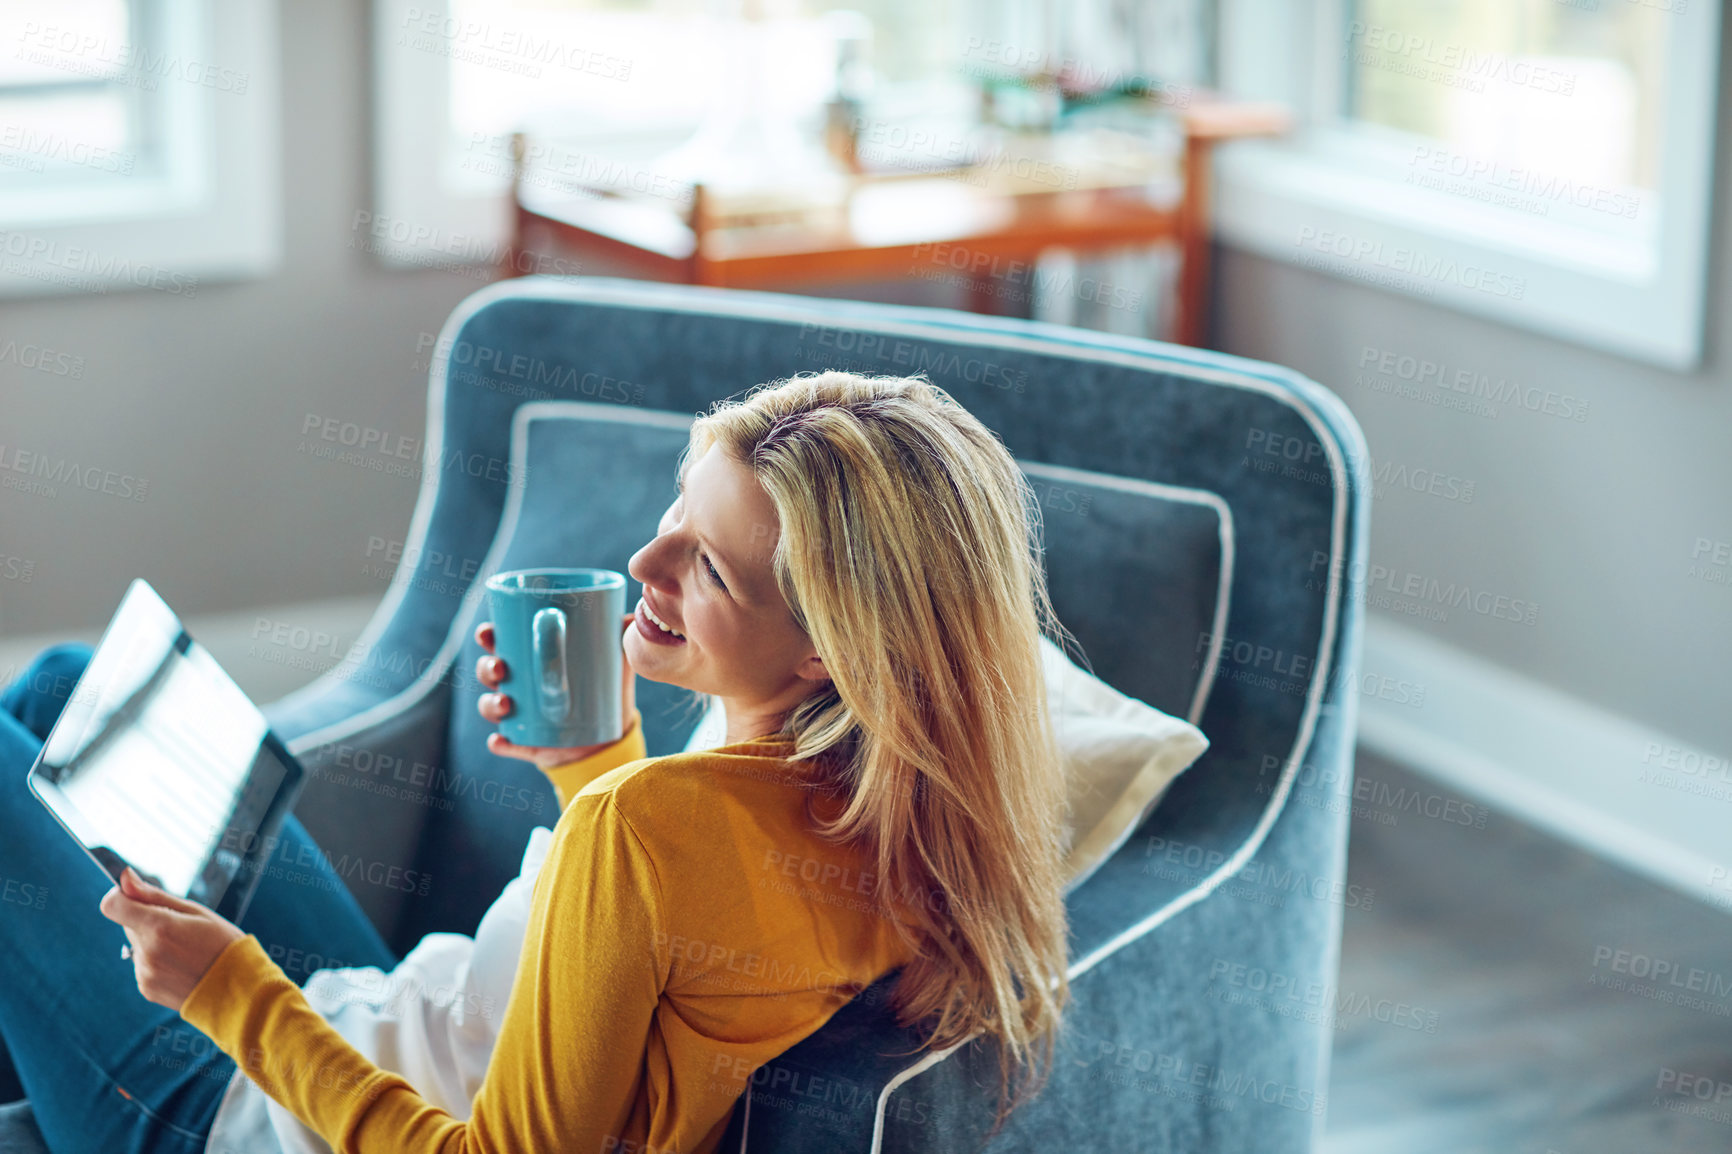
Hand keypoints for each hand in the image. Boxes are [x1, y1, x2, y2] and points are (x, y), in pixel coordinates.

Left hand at [98, 866, 244, 1012]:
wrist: (238, 990)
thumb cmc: (223, 944)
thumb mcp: (196, 912)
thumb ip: (155, 896)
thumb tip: (124, 877)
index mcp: (159, 927)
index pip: (113, 905)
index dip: (120, 896)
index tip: (137, 896)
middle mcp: (146, 952)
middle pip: (129, 923)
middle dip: (148, 919)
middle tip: (181, 927)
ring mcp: (144, 973)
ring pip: (137, 944)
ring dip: (153, 941)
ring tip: (186, 950)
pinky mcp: (146, 988)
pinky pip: (142, 964)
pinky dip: (157, 960)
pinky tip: (182, 965)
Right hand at [474, 615, 636, 769]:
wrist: (610, 735)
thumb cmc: (604, 685)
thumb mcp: (612, 660)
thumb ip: (621, 637)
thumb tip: (634, 616)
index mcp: (531, 657)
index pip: (500, 641)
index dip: (487, 636)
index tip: (488, 632)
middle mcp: (518, 684)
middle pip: (489, 670)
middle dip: (487, 667)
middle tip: (501, 668)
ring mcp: (519, 714)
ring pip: (490, 706)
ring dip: (490, 704)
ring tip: (505, 703)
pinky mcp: (526, 742)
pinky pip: (505, 743)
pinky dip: (499, 743)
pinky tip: (500, 741)